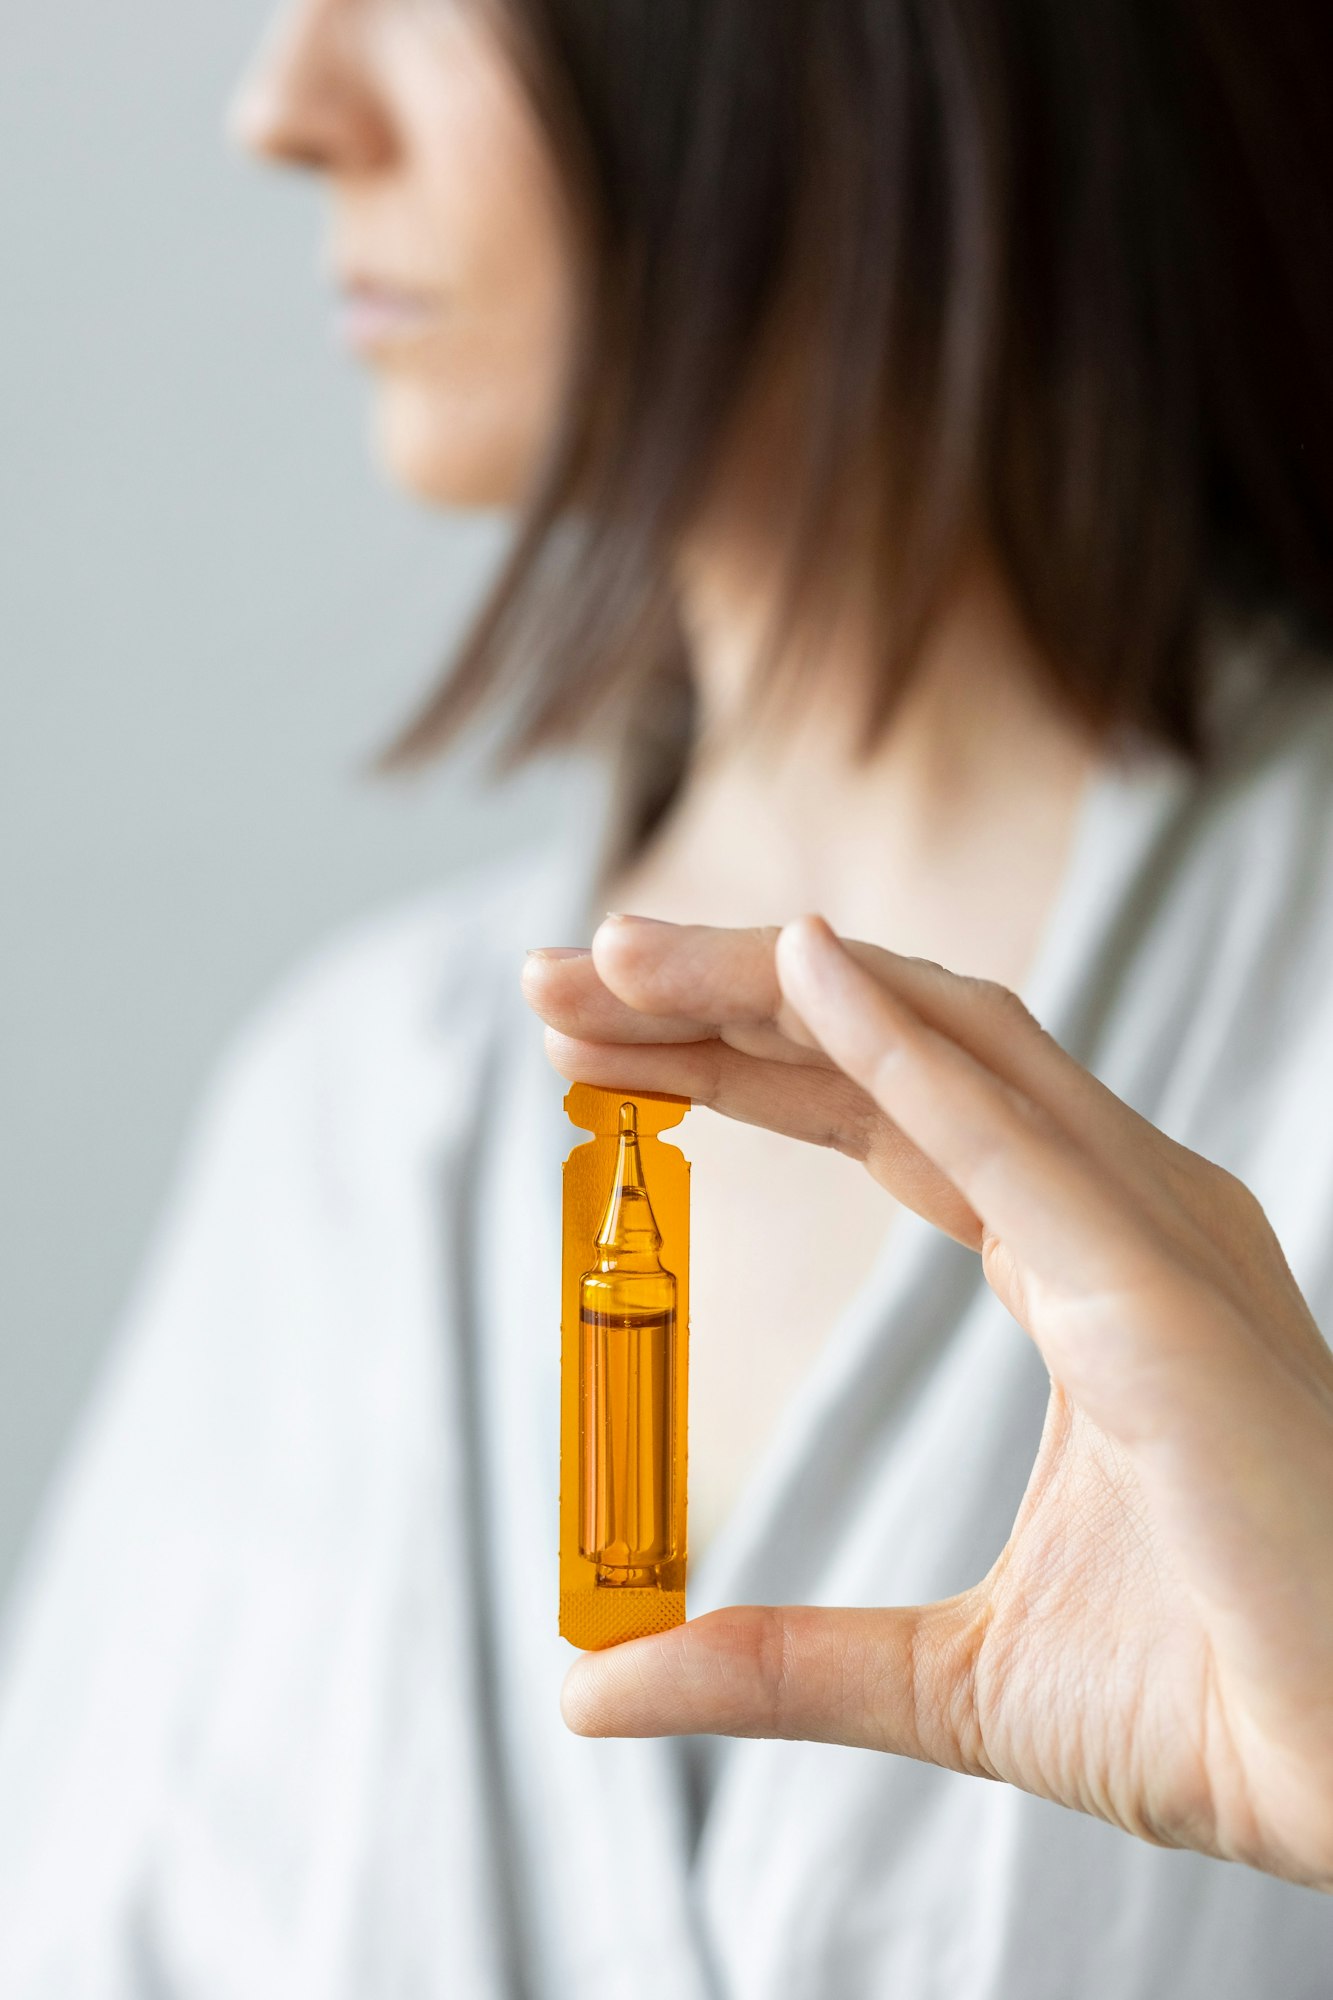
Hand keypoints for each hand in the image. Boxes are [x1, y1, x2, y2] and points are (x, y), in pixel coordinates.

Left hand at [522, 912, 1332, 1889]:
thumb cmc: (1216, 1706)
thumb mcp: (949, 1676)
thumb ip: (776, 1658)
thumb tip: (590, 1687)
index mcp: (1087, 1263)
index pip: (880, 1110)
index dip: (735, 1061)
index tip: (587, 1051)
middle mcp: (1123, 1212)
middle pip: (893, 1043)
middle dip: (721, 996)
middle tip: (557, 974)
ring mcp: (1152, 1234)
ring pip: (940, 1041)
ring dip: (768, 984)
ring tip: (612, 960)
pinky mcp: (1161, 1292)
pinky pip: (1009, 1132)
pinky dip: (894, 1039)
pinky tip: (791, 968)